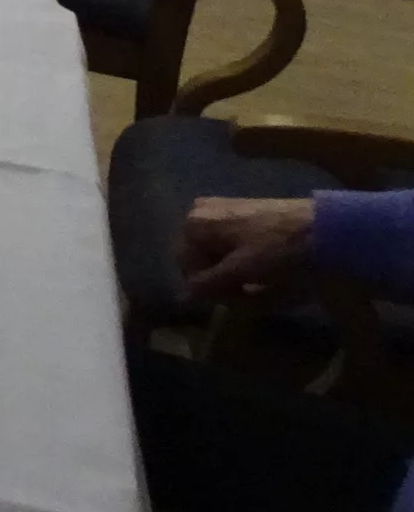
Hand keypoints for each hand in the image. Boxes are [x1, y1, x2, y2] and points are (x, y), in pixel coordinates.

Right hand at [180, 196, 316, 298]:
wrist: (327, 227)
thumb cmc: (279, 249)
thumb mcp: (240, 271)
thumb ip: (208, 284)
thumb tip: (183, 297)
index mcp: (195, 223)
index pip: (189, 270)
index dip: (209, 290)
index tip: (234, 300)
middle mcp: (203, 213)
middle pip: (202, 261)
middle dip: (224, 282)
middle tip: (250, 295)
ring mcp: (225, 210)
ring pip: (220, 257)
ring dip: (238, 276)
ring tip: (264, 286)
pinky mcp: (248, 214)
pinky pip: (236, 248)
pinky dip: (248, 263)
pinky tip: (270, 270)